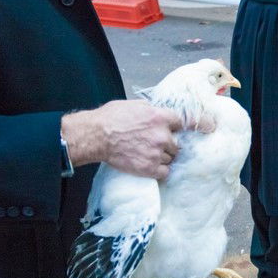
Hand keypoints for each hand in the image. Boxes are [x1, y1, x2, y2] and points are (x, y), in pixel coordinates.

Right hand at [61, 100, 182, 178]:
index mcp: (160, 117)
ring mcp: (157, 153)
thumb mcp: (134, 105)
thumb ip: (151, 110)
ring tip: (148, 155)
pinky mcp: (149, 168)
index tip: (171, 131)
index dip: (174, 128)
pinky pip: (165, 172)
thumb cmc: (110, 119)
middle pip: (176, 143)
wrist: (96, 136)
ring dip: (162, 157)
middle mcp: (162, 135)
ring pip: (170, 158)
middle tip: (154, 144)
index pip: (181, 123)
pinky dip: (159, 170)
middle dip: (167, 144)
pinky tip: (151, 165)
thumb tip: (158, 113)